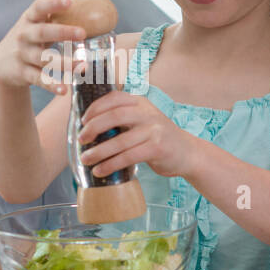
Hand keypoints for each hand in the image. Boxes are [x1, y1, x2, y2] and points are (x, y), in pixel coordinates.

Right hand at [0, 0, 85, 94]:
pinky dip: (51, 85)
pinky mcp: (22, 72)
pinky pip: (39, 79)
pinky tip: (64, 89)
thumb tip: (87, 6)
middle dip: (62, 32)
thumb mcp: (36, 24)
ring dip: (63, 62)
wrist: (4, 62)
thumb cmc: (29, 38)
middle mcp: (24, 35)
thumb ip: (55, 17)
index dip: (53, 3)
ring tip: (82, 65)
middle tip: (82, 33)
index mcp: (29, 19)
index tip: (68, 2)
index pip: (39, 7)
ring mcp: (22, 54)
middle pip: (42, 32)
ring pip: (43, 59)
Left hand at [76, 92, 197, 178]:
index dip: (95, 108)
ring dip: (99, 151)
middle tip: (81, 139)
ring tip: (86, 159)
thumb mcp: (143, 121)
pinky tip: (100, 171)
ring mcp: (154, 130)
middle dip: (94, 128)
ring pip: (120, 140)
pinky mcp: (157, 148)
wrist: (188, 153)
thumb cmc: (158, 138)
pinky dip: (111, 164)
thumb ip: (124, 119)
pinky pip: (128, 157)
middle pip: (115, 115)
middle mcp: (147, 113)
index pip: (115, 98)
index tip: (83, 121)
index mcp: (141, 103)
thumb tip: (89, 128)